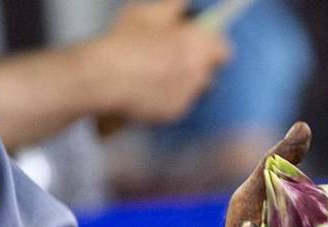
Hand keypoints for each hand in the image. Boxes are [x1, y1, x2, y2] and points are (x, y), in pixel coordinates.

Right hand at [89, 0, 230, 124]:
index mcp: (197, 44)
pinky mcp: (172, 115)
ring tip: (159, 76)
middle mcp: (198, 73)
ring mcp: (186, 97)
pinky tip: (149, 90)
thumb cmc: (124, 41)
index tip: (201, 43)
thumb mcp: (147, 12)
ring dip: (184, 84)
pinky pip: (178, 106)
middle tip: (175, 59)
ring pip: (194, 91)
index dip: (213, 46)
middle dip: (197, 67)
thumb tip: (185, 6)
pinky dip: (169, 99)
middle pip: (209, 73)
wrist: (103, 79)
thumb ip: (174, 7)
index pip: (224, 50)